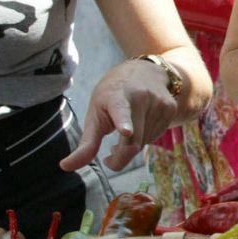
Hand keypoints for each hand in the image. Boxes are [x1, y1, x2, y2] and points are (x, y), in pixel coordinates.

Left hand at [60, 58, 179, 172]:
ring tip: (127, 133)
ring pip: (145, 142)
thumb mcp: (95, 113)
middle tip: (109, 159)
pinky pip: (155, 137)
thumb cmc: (113, 95)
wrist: (145, 71)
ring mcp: (159, 102)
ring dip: (133, 146)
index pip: (120, 110)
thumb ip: (86, 143)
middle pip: (133, 142)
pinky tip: (141, 126)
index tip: (126, 132)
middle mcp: (141, 96)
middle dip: (120, 156)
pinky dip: (145, 139)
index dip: (123, 122)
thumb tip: (66, 167)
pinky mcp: (171, 108)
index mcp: (117, 95)